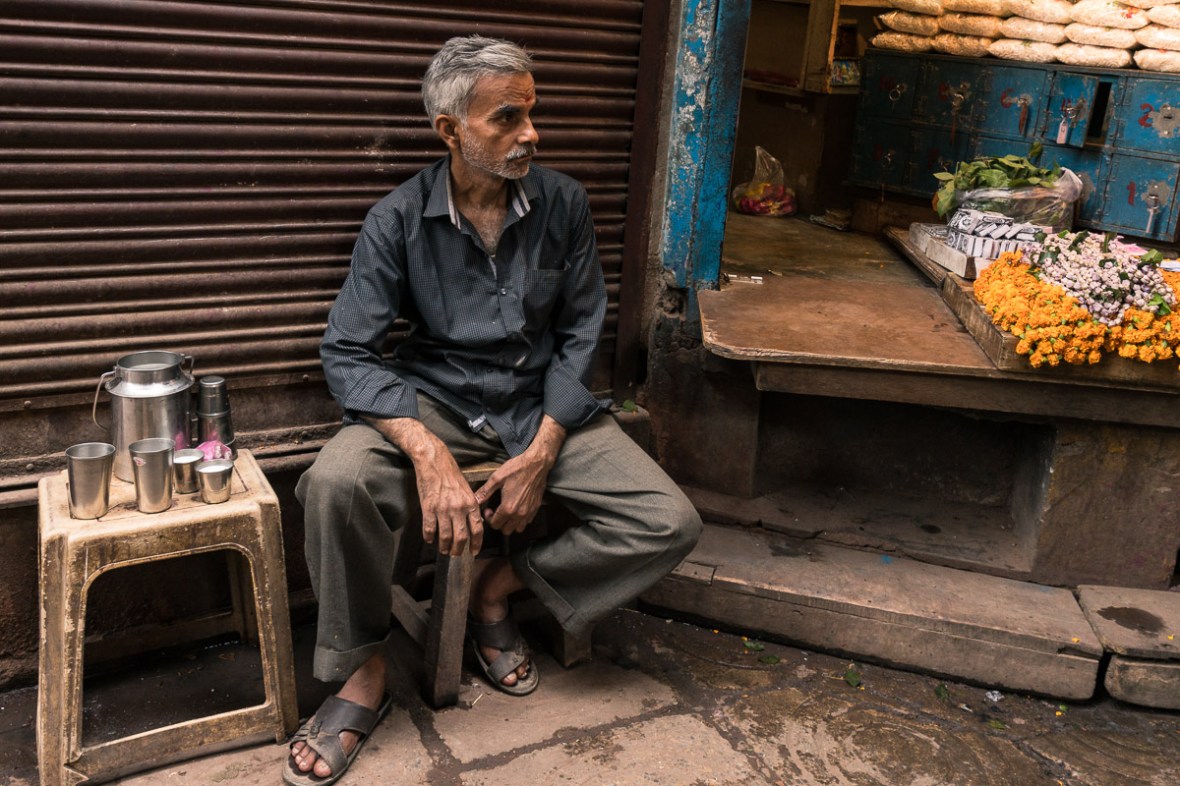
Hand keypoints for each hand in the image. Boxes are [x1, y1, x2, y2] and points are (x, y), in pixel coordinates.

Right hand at [414, 458, 483, 555]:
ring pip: (445, 536)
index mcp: (470, 504)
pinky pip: (429, 529)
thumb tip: (474, 522)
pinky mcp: (428, 508)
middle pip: (461, 537)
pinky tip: (429, 540)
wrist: (435, 462)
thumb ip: (471, 506)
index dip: (476, 544)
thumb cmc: (451, 474)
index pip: (477, 529)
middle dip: (458, 549)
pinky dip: (429, 537)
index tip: (473, 552)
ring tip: (443, 550)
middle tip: (455, 554)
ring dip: (444, 547)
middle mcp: (459, 508)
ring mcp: (443, 509)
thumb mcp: (467, 489)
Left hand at [474, 416, 565, 535]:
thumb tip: (474, 501)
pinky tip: (517, 508)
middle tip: (497, 511)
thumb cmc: (516, 469)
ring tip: (507, 511)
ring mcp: (529, 512)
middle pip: (506, 530)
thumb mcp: (497, 478)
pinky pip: (527, 522)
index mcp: (508, 508)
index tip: (489, 509)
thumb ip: (485, 492)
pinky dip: (521, 519)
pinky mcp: (536, 508)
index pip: (495, 525)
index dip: (489, 518)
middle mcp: (519, 514)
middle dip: (499, 523)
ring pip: (518, 529)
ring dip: (511, 523)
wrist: (536, 464)